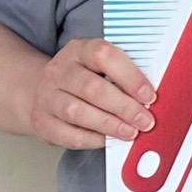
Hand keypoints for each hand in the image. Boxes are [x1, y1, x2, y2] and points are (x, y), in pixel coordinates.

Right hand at [25, 38, 157, 150]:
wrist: (40, 90)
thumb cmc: (83, 78)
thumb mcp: (100, 66)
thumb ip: (124, 75)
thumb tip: (151, 96)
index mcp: (79, 50)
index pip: (104, 56)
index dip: (130, 76)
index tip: (149, 95)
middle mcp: (59, 71)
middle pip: (91, 88)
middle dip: (123, 107)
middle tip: (145, 121)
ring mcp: (47, 97)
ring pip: (77, 112)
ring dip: (109, 125)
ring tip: (131, 132)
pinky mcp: (43, 122)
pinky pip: (68, 134)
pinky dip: (92, 140)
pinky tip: (109, 140)